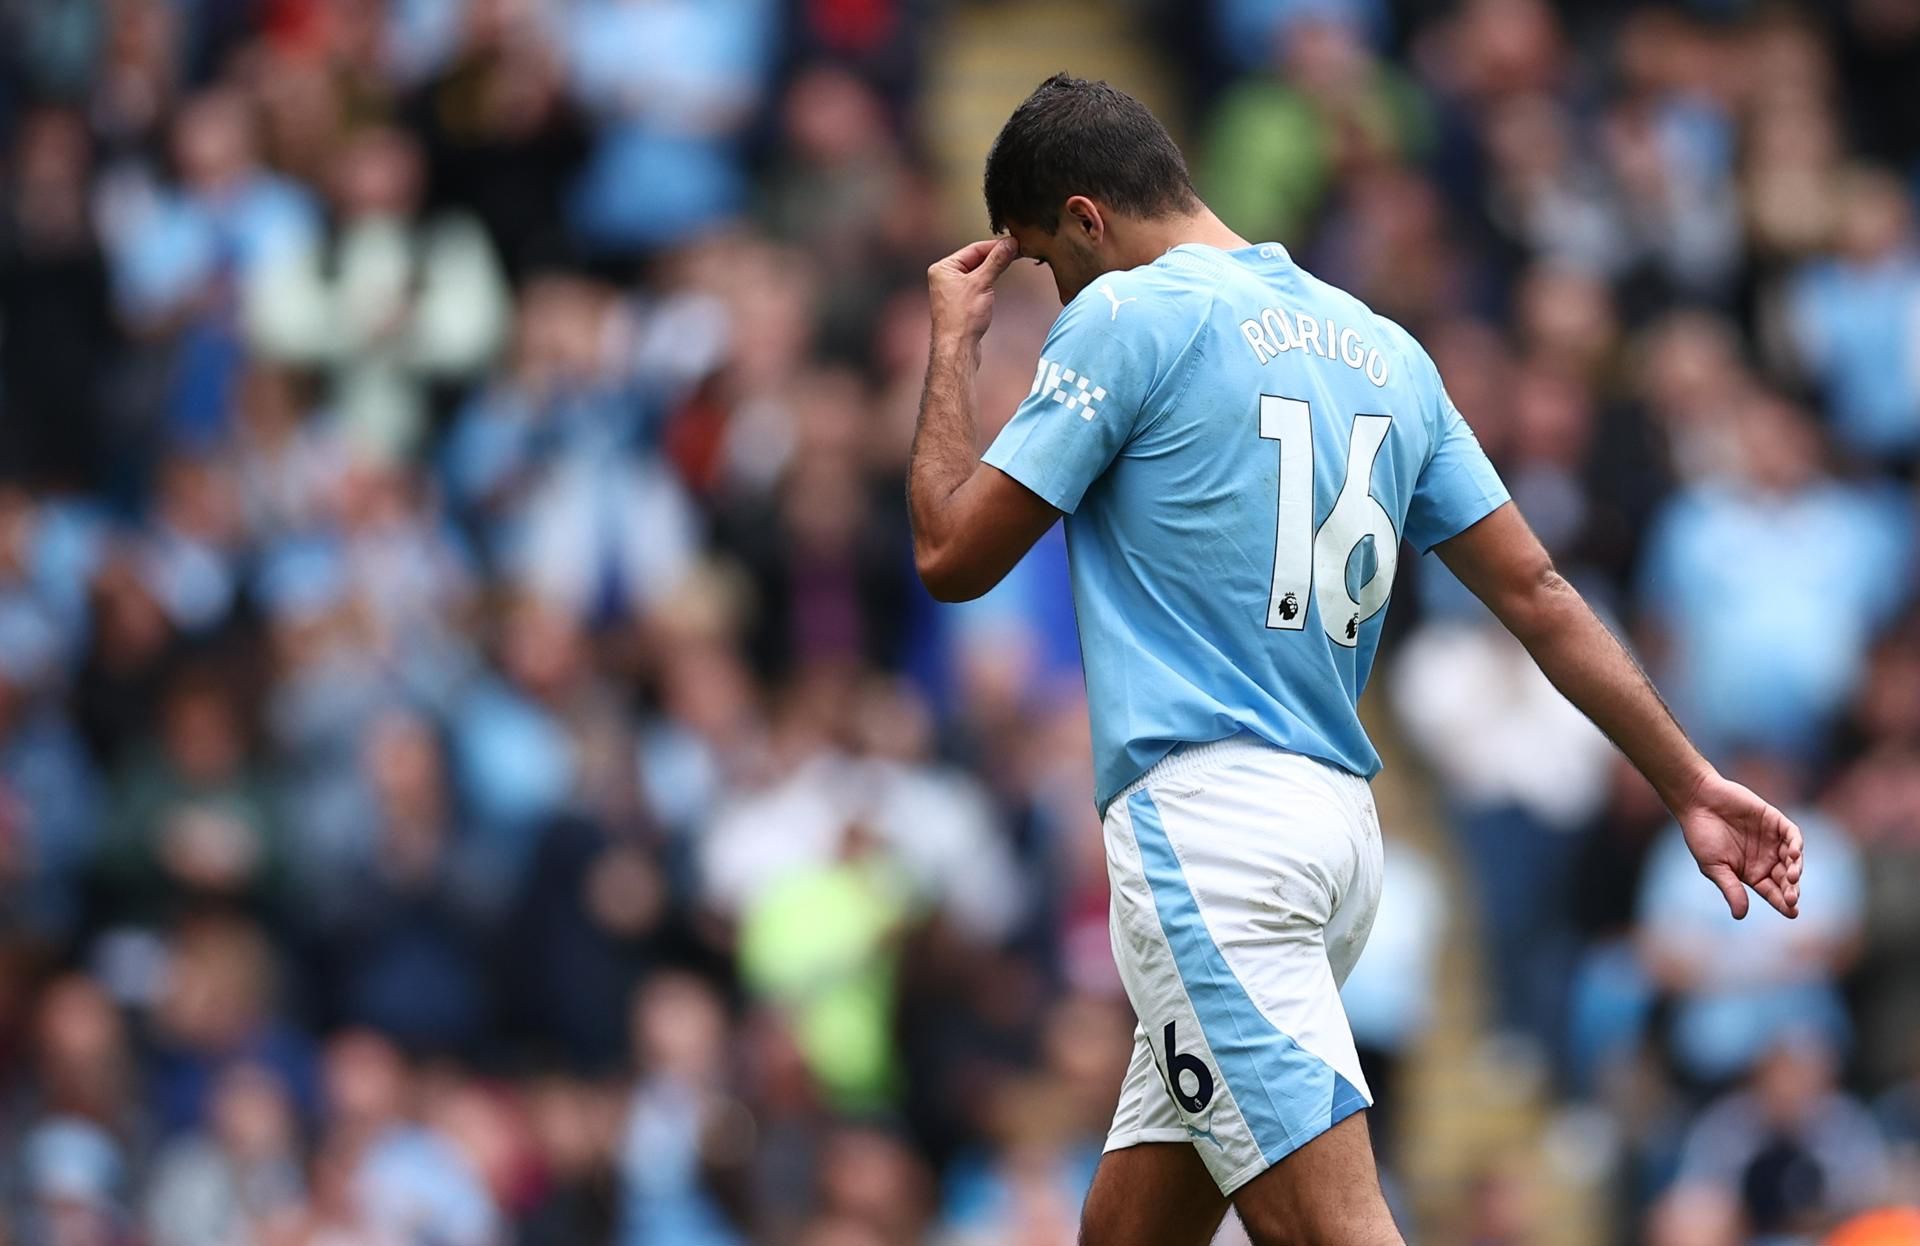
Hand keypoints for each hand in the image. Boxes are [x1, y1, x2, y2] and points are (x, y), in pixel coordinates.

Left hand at [927, 237, 1017, 348]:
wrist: (957, 348)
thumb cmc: (961, 318)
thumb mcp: (981, 283)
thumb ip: (996, 261)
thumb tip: (1009, 244)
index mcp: (943, 268)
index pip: (974, 249)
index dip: (995, 246)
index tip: (1013, 243)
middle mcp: (945, 277)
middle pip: (975, 259)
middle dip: (995, 257)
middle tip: (1017, 251)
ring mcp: (952, 291)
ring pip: (977, 272)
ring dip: (993, 269)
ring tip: (1012, 261)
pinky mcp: (961, 303)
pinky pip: (977, 285)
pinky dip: (989, 281)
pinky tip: (999, 280)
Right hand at [1676, 772, 1804, 918]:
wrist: (1697, 801)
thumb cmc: (1701, 836)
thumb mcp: (1714, 867)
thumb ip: (1731, 889)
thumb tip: (1740, 916)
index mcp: (1752, 873)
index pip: (1773, 892)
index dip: (1783, 903)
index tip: (1792, 913)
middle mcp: (1765, 858)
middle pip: (1786, 879)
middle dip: (1791, 890)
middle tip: (1792, 898)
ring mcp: (1772, 839)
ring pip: (1793, 859)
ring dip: (1795, 870)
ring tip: (1792, 878)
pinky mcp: (1774, 820)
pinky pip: (1792, 835)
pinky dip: (1796, 845)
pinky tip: (1791, 854)